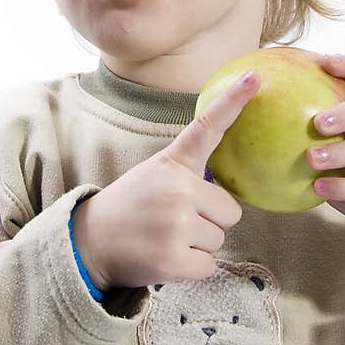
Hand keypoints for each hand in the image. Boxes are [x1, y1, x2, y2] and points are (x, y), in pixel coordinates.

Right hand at [72, 70, 260, 290]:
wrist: (89, 242)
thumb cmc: (131, 208)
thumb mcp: (155, 176)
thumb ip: (189, 175)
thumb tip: (229, 191)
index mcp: (172, 163)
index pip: (207, 127)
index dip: (233, 101)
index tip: (255, 77)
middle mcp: (177, 190)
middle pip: (230, 211)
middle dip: (210, 221)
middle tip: (175, 222)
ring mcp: (176, 225)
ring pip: (219, 239)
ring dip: (198, 245)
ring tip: (165, 238)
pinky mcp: (174, 260)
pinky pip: (208, 265)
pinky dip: (190, 267)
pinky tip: (164, 258)